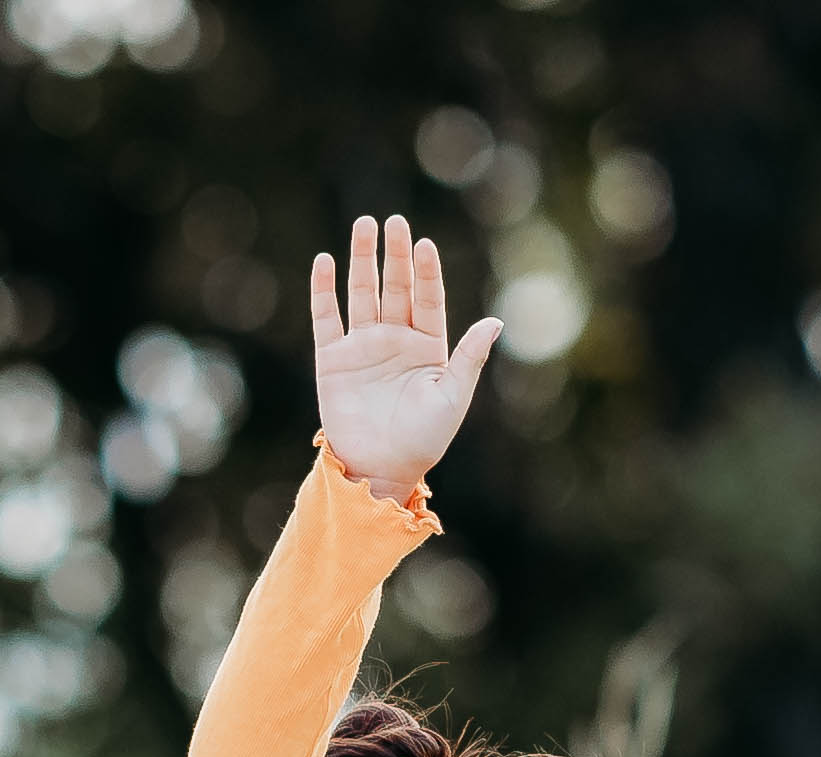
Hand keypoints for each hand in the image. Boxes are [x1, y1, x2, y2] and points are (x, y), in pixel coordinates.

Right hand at [311, 213, 499, 504]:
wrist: (380, 469)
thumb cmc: (423, 440)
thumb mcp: (452, 398)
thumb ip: (469, 358)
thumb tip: (495, 321)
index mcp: (428, 347)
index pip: (427, 299)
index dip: (426, 272)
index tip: (425, 245)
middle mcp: (395, 340)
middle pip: (395, 287)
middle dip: (395, 255)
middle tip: (394, 222)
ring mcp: (363, 346)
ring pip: (363, 293)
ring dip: (362, 260)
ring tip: (364, 225)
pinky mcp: (333, 358)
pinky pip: (327, 317)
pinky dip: (324, 290)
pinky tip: (326, 262)